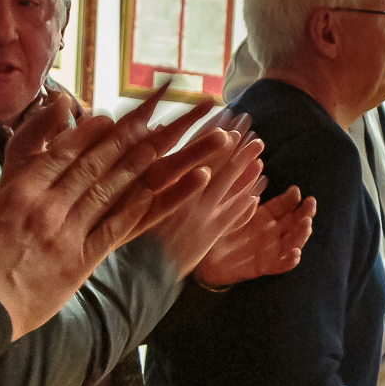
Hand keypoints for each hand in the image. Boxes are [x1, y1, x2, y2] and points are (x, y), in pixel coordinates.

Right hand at [0, 89, 229, 336]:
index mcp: (19, 193)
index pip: (61, 154)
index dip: (87, 133)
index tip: (108, 117)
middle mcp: (47, 207)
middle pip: (92, 165)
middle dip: (122, 139)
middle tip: (148, 118)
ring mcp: (66, 233)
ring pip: (108, 191)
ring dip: (136, 166)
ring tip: (161, 145)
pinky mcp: (79, 261)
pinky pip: (113, 229)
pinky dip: (135, 209)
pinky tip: (154, 192)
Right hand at [147, 115, 266, 277]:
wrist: (137, 273)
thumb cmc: (126, 233)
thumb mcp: (131, 198)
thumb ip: (146, 169)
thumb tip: (155, 135)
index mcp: (162, 183)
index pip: (191, 149)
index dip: (209, 130)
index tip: (224, 112)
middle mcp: (184, 195)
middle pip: (213, 160)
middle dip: (232, 140)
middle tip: (248, 119)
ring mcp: (200, 214)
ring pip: (227, 182)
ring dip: (244, 162)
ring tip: (258, 143)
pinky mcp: (210, 234)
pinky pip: (233, 213)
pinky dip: (245, 198)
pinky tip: (258, 184)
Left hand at [196, 185, 315, 287]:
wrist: (196, 255)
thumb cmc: (211, 226)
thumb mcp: (225, 203)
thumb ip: (240, 186)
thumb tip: (256, 160)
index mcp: (263, 216)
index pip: (285, 205)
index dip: (293, 199)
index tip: (295, 190)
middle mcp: (269, 233)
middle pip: (294, 223)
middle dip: (305, 213)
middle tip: (310, 204)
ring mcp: (266, 250)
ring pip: (292, 243)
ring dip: (302, 234)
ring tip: (307, 224)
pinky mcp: (258, 267)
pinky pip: (278, 266)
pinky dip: (289, 262)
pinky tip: (295, 254)